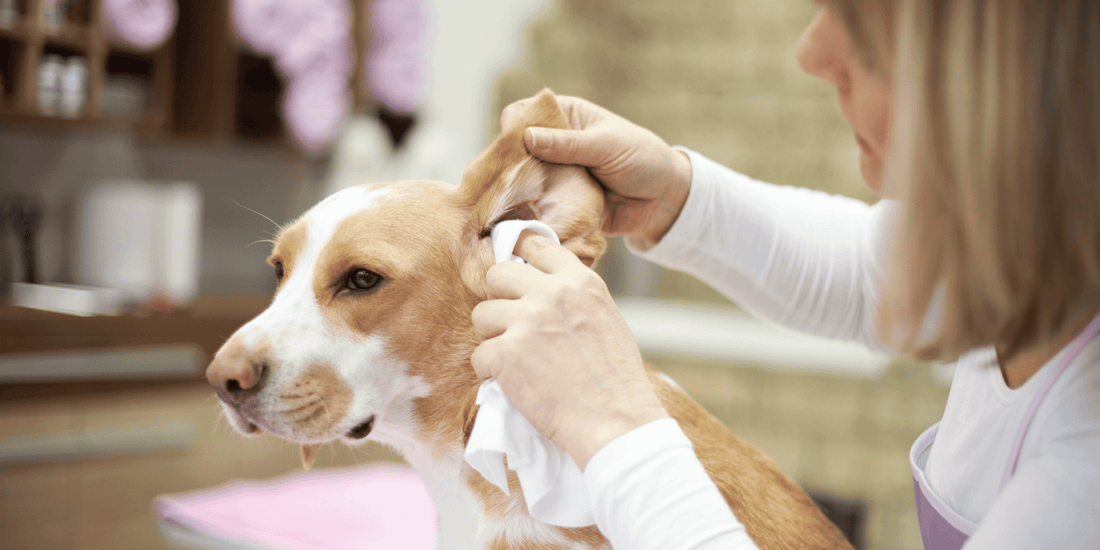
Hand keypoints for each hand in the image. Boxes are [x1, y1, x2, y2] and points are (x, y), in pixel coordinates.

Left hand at [470, 231, 669, 469]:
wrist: (614, 419)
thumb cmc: (615, 378)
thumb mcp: (605, 317)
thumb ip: (573, 297)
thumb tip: (542, 288)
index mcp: (579, 282)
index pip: (535, 244)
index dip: (518, 255)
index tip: (513, 268)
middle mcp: (551, 294)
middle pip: (498, 274)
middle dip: (499, 298)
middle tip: (509, 323)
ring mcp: (526, 321)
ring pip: (481, 314)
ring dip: (492, 337)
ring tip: (514, 358)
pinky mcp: (506, 353)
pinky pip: (479, 355)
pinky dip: (490, 372)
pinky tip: (512, 382)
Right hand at [500, 94, 692, 246]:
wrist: (664, 201)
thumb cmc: (642, 159)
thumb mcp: (607, 145)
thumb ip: (569, 144)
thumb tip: (527, 137)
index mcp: (565, 117)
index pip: (524, 112)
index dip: (513, 126)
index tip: (510, 146)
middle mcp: (554, 145)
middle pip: (515, 150)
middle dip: (508, 165)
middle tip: (507, 182)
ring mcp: (554, 176)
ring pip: (522, 182)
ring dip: (517, 193)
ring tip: (510, 205)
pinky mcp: (559, 204)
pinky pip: (537, 208)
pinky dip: (531, 215)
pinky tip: (523, 221)